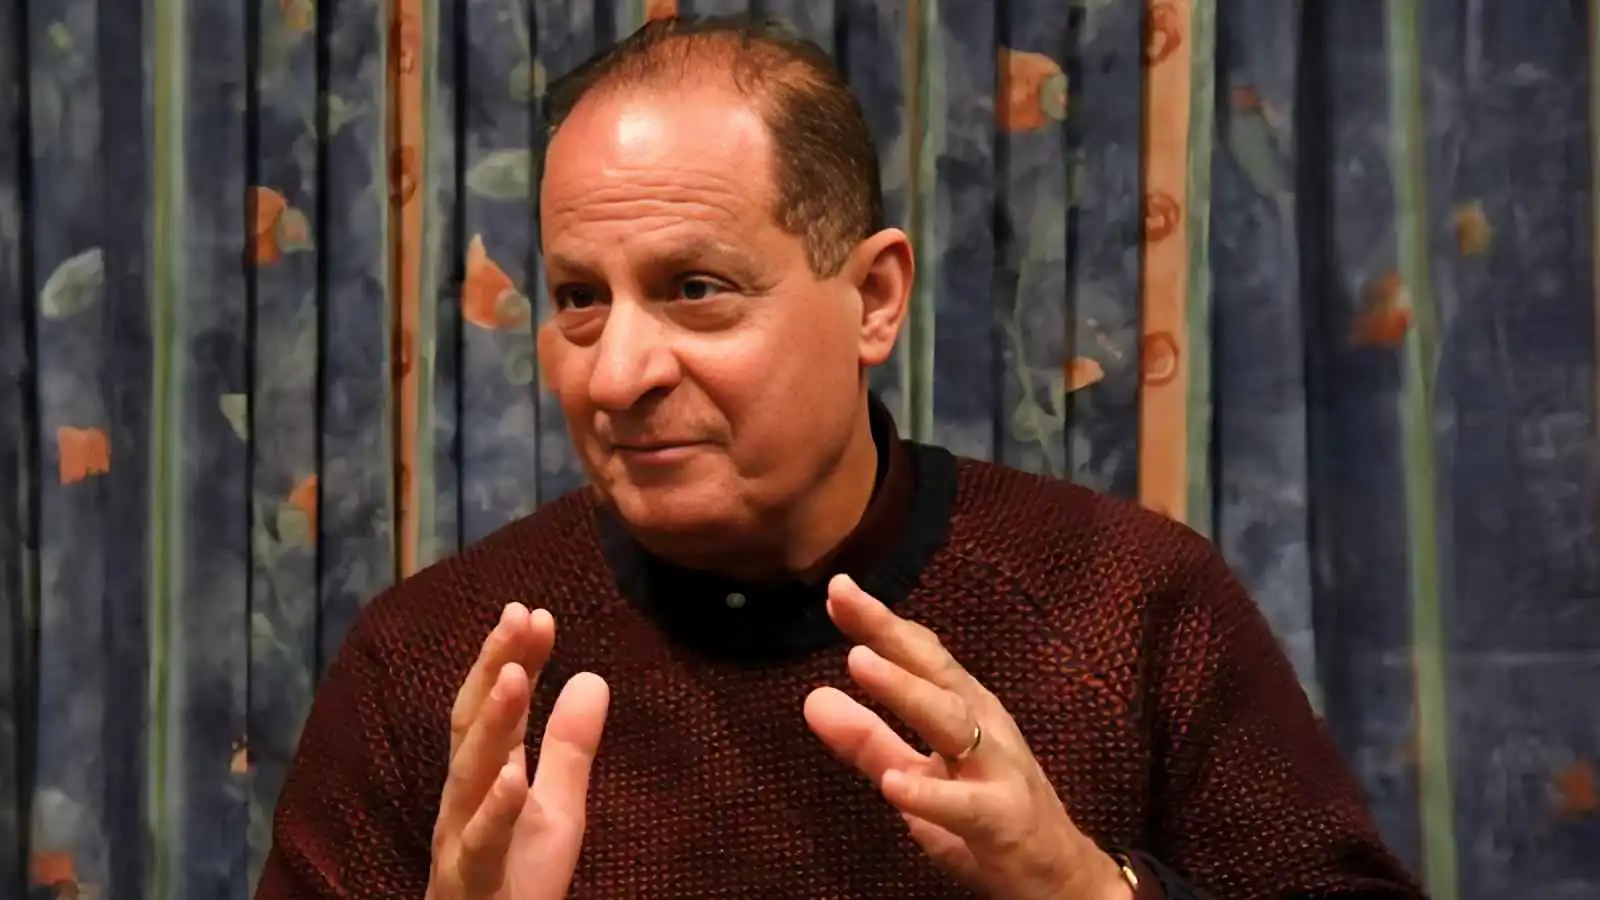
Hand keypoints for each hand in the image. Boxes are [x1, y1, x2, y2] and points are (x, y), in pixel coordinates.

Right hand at [427, 602, 610, 899]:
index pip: (496, 708)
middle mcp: (462, 801)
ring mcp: (460, 842)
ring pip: (467, 777)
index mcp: (484, 778)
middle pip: (472, 726)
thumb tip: (591, 676)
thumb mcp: (558, 808)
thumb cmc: (516, 880)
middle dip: (493, 669)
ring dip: (492, 723)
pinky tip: (513, 777)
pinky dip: (494, 811)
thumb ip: (569, 748)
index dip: (512, 658)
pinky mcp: (469, 885)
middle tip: (517, 616)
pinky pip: (480, 846)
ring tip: (515, 673)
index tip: (536, 612)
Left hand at [804, 576, 1130, 899]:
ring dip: (906, 690)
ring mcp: (997, 769)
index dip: (879, 621)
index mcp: (964, 708)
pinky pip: (966, 805)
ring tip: (860, 662)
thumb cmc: (988, 812)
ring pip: (952, 721)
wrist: (1060, 877)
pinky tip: (895, 785)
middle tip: (843, 596)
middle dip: (889, 631)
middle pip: (935, 670)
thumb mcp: (920, 774)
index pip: (919, 655)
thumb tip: (813, 698)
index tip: (837, 587)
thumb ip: (869, 741)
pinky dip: (931, 794)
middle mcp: (983, 726)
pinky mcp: (1004, 820)